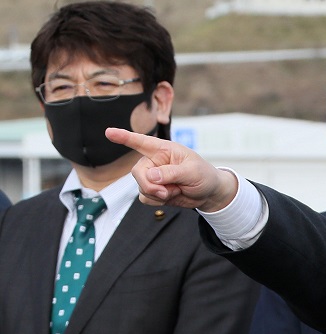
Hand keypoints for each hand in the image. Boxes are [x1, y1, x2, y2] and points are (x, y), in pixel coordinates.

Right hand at [103, 128, 237, 211]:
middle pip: (138, 172)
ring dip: (157, 194)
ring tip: (176, 190)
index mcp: (164, 150)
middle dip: (150, 185)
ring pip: (141, 187)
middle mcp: (154, 161)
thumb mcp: (192, 172)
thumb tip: (150, 176)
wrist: (209, 193)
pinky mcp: (153, 190)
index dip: (124, 137)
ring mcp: (152, 177)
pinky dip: (157, 200)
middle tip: (167, 191)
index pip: (140, 141)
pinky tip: (171, 196)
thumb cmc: (204, 176)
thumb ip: (172, 173)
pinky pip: (145, 198)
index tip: (109, 132)